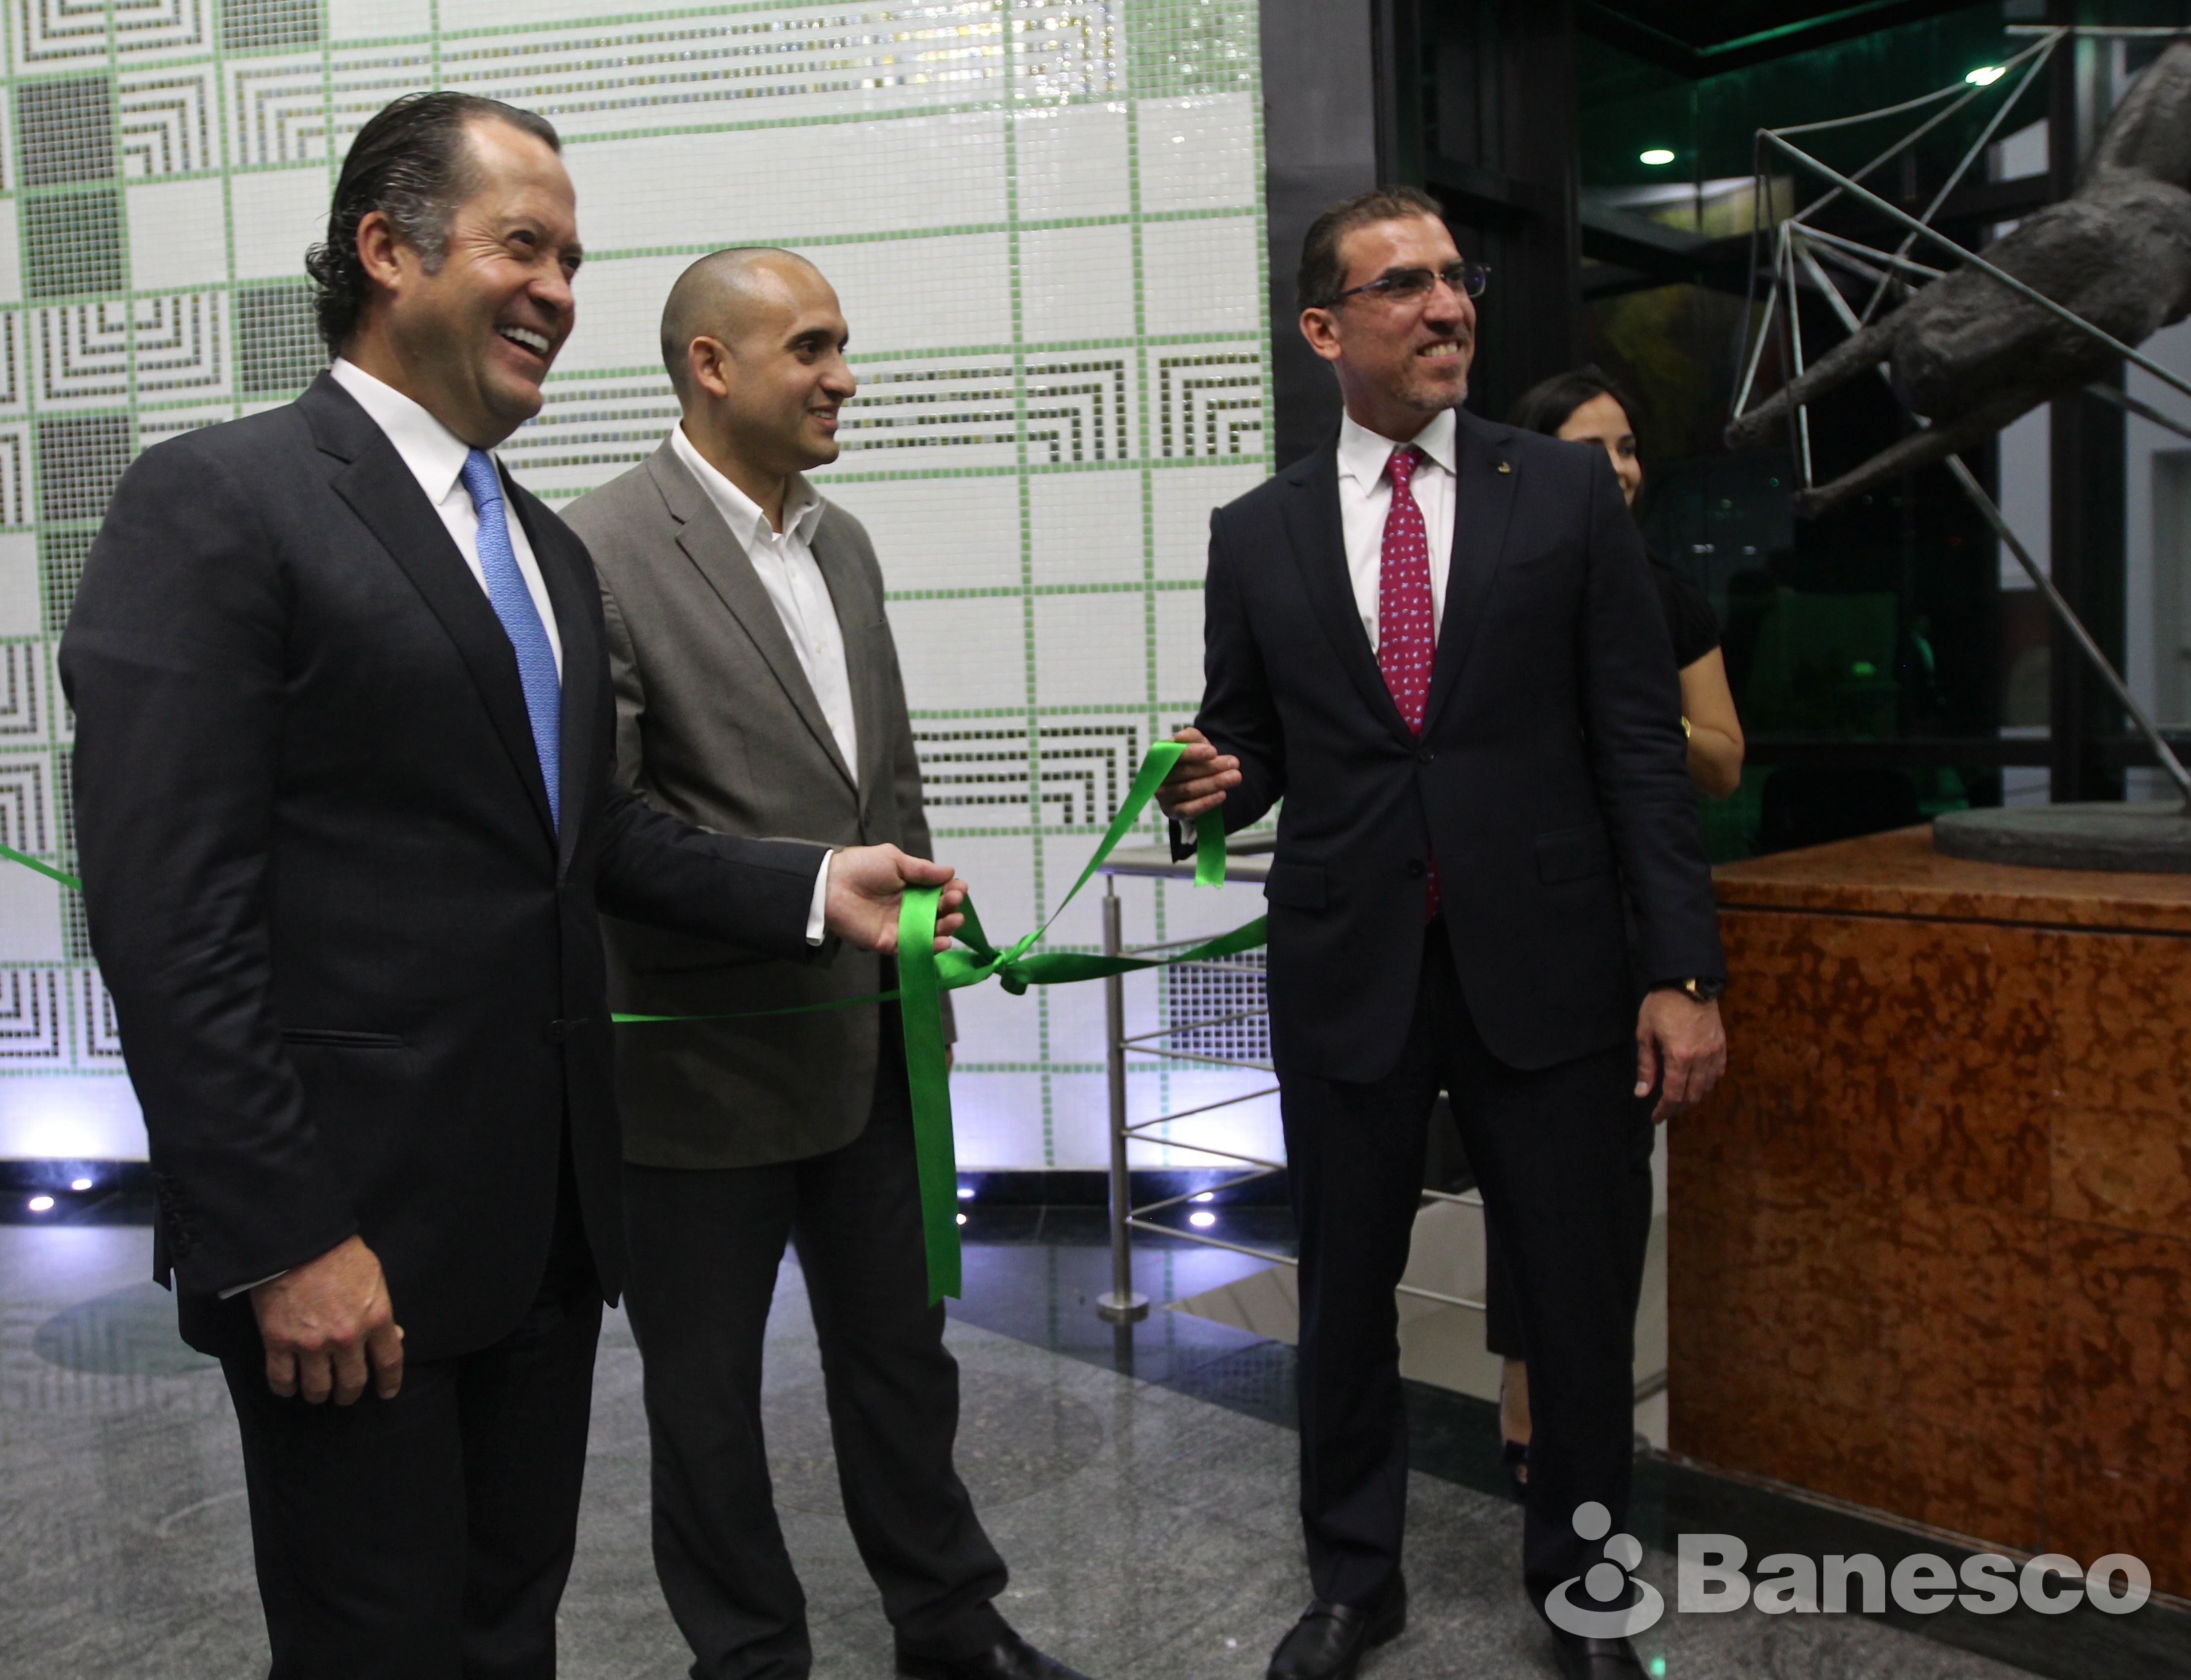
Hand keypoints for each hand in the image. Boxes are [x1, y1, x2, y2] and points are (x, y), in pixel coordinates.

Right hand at [250, 1234, 403, 1404]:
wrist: (298, 1241)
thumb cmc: (340, 1254)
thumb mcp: (374, 1278)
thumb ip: (381, 1312)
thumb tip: (394, 1336)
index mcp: (375, 1319)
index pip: (389, 1362)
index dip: (389, 1382)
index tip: (387, 1393)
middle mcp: (346, 1338)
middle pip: (352, 1382)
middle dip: (350, 1394)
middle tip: (345, 1395)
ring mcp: (311, 1343)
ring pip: (318, 1389)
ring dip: (319, 1395)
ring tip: (318, 1393)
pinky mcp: (279, 1342)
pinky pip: (281, 1380)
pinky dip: (286, 1389)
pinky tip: (289, 1388)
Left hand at [825, 844, 966, 952]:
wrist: (831, 885)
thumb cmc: (862, 867)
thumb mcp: (895, 860)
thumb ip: (922, 870)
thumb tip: (950, 872)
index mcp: (910, 887)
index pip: (937, 891)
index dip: (951, 890)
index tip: (960, 888)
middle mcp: (908, 907)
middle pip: (937, 911)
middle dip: (950, 907)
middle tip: (954, 901)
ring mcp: (900, 925)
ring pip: (930, 931)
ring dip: (946, 927)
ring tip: (954, 920)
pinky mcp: (889, 942)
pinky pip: (913, 947)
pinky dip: (930, 947)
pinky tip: (943, 941)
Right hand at [1156, 726, 1239, 820]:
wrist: (1194, 781)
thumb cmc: (1194, 760)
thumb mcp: (1195, 744)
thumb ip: (1191, 737)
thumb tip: (1181, 738)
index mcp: (1159, 756)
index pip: (1174, 754)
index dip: (1193, 753)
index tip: (1214, 752)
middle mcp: (1157, 777)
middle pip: (1185, 773)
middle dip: (1212, 768)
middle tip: (1234, 764)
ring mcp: (1162, 796)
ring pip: (1188, 790)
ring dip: (1214, 783)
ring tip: (1235, 777)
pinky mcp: (1171, 812)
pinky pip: (1188, 809)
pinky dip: (1206, 802)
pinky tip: (1222, 794)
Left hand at [1634, 989, 1726, 1122]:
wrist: (1688, 981)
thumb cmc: (1661, 1005)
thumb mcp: (1645, 1034)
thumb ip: (1646, 1066)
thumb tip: (1642, 1093)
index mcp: (1679, 1057)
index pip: (1674, 1095)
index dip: (1664, 1110)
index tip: (1655, 1117)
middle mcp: (1701, 1058)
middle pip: (1692, 1095)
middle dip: (1677, 1108)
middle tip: (1664, 1111)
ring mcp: (1714, 1052)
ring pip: (1707, 1087)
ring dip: (1692, 1098)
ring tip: (1678, 1100)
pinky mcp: (1722, 1045)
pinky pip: (1718, 1072)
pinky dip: (1707, 1083)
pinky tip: (1697, 1085)